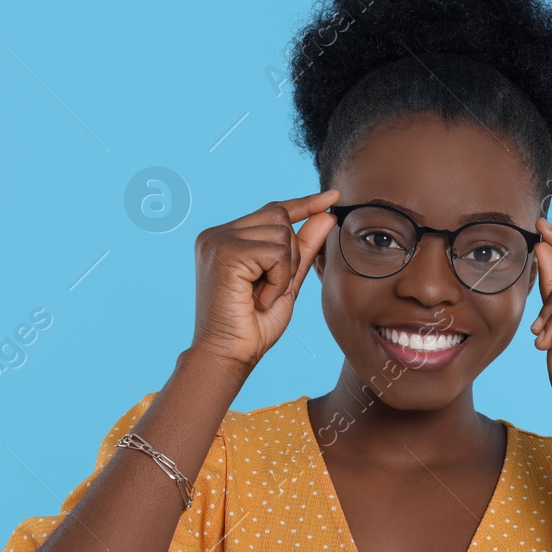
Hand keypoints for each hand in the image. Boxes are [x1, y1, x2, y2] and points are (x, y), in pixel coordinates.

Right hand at [189, 190, 340, 370]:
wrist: (230, 354)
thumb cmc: (254, 324)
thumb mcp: (287, 281)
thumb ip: (304, 248)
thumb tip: (327, 214)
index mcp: (226, 237)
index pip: (272, 210)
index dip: (304, 203)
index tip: (334, 196)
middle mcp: (217, 233)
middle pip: (280, 217)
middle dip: (292, 255)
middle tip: (272, 289)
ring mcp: (218, 240)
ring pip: (281, 233)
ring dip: (284, 270)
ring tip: (262, 296)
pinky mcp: (224, 252)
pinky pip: (276, 252)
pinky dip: (278, 279)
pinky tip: (259, 299)